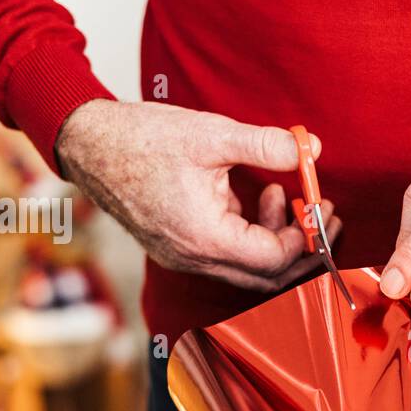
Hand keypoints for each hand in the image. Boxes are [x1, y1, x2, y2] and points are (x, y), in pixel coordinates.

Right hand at [55, 99, 339, 291]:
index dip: (306, 235)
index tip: (322, 205)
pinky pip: (228, 256)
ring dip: (275, 238)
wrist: (86, 144)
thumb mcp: (212, 134)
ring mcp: (184, 257)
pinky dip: (251, 233)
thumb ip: (265, 145)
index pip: (274, 259)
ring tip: (282, 193)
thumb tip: (311, 150)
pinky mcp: (179, 248)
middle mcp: (195, 258)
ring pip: (249, 268)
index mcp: (205, 238)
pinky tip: (254, 196)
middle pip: (267, 276)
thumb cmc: (140, 139)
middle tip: (323, 214)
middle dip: (302, 247)